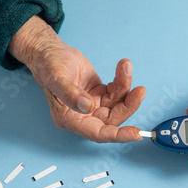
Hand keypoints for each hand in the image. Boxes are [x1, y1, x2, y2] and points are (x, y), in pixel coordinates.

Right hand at [8, 16, 145, 142]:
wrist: (50, 51)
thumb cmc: (47, 65)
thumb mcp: (55, 78)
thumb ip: (71, 94)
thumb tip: (88, 107)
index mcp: (70, 119)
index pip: (98, 133)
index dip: (118, 135)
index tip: (136, 134)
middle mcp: (83, 116)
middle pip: (113, 118)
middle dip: (128, 105)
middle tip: (139, 91)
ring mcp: (93, 105)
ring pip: (118, 104)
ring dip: (126, 87)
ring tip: (125, 67)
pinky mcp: (100, 93)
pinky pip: (117, 91)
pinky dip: (123, 80)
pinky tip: (122, 68)